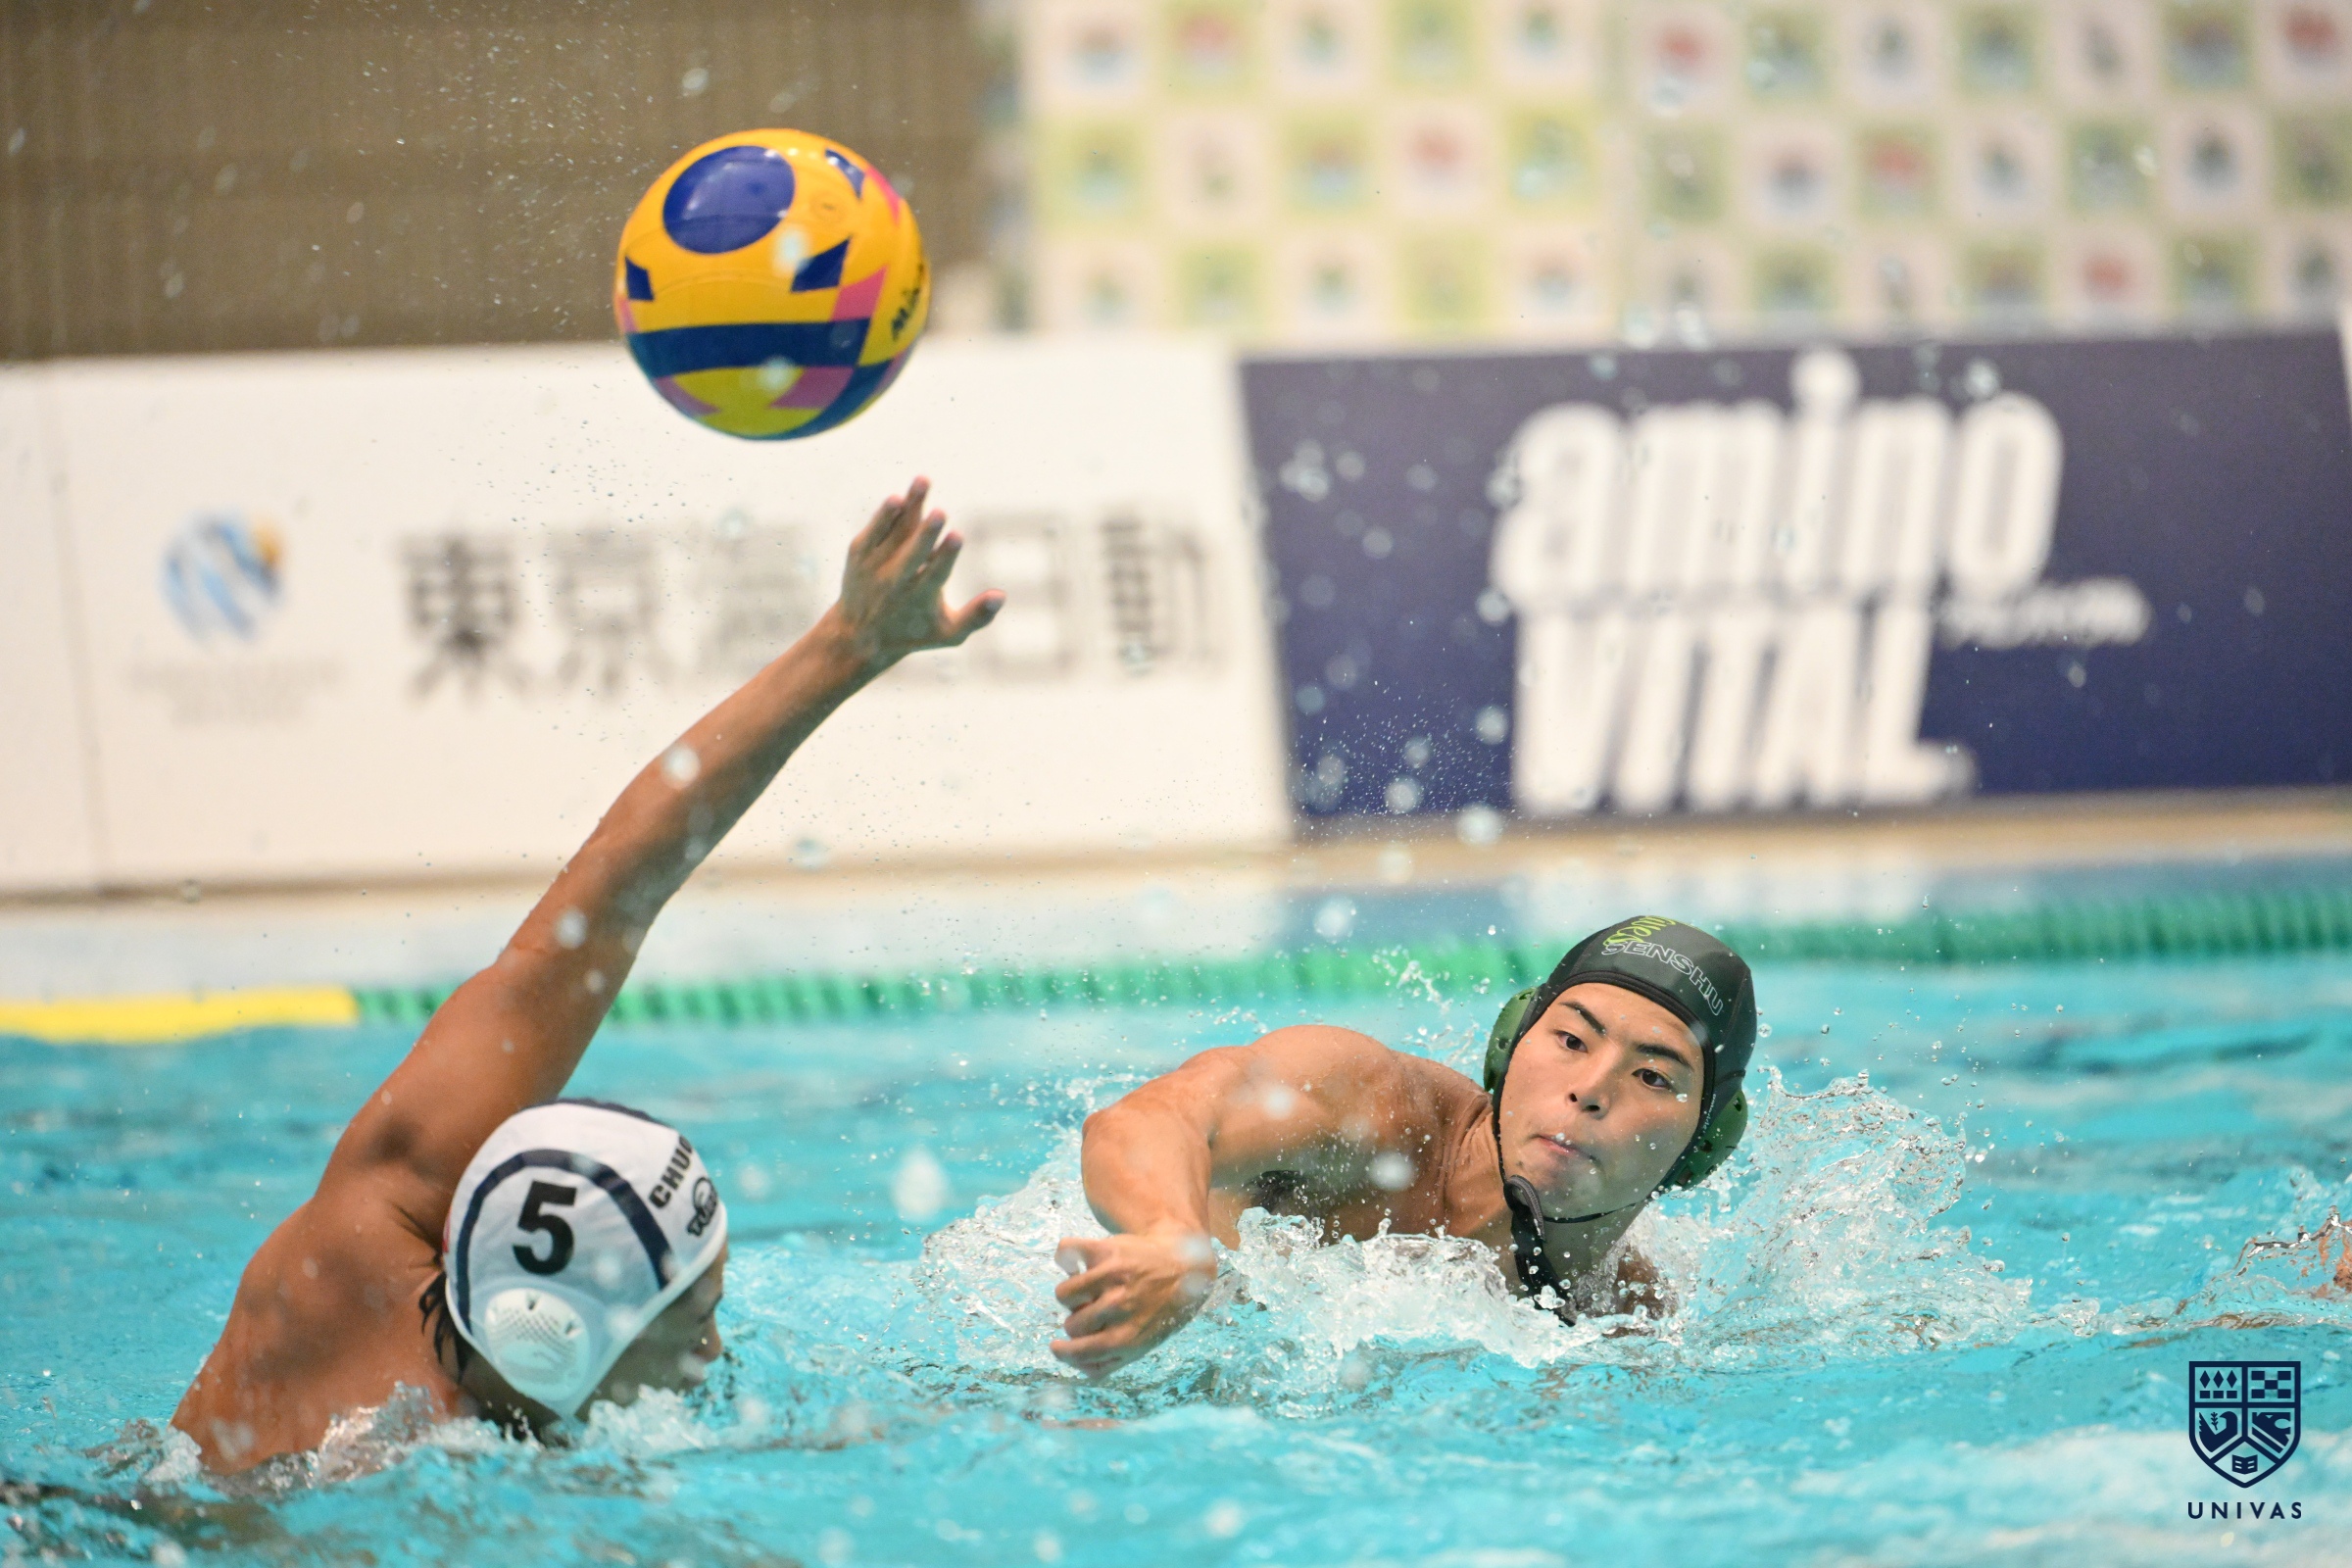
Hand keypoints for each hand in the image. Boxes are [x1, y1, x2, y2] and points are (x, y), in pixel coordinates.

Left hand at [829, 478, 1002, 672]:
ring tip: (923, 481)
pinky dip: (885, 515)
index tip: (957, 536)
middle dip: (926, 533)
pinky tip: (899, 498)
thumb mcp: (949, 634)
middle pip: (912, 554)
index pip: (935, 574)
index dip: (946, 555)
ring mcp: (874, 567)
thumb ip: (977, 617)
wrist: (858, 635)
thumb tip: (1001, 596)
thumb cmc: (914, 631)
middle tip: (940, 512)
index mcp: (919, 598)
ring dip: (910, 507)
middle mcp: (895, 582)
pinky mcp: (858, 555)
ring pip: (894, 533)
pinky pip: (874, 531)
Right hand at [1050, 1231, 1217, 1377]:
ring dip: (1072, 1295)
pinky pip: (1066, 1252)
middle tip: (1095, 1312)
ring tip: (1089, 1291)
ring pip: (1064, 1294)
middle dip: (1078, 1321)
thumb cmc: (1161, 1309)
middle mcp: (1119, 1307)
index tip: (1057, 1346)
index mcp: (1127, 1338)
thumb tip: (1074, 1363)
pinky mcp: (1108, 1249)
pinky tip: (1077, 1264)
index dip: (1063, 1352)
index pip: (1080, 1352)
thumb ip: (1109, 1361)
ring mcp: (1112, 1276)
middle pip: (1071, 1324)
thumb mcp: (1144, 1344)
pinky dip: (1065, 1258)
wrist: (1185, 1264)